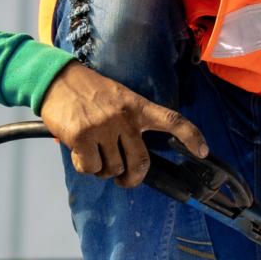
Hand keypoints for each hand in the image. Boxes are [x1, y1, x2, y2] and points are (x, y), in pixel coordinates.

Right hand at [38, 61, 205, 189]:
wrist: (57, 79)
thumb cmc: (90, 92)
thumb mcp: (119, 98)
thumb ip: (130, 123)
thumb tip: (132, 159)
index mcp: (138, 106)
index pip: (172, 121)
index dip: (191, 137)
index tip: (203, 152)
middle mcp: (125, 118)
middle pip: (141, 162)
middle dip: (133, 178)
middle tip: (124, 179)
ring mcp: (104, 127)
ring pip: (112, 169)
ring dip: (104, 171)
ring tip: (95, 156)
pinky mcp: (82, 136)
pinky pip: (91, 168)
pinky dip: (86, 168)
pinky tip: (80, 154)